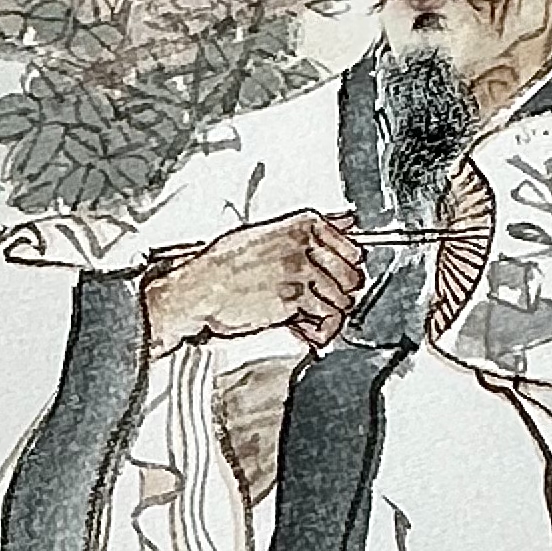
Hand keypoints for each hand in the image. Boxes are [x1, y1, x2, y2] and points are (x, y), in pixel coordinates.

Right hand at [142, 210, 366, 354]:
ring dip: (328, 314)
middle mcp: (305, 245)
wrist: (198, 289)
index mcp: (302, 224)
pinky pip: (327, 318)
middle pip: (353, 275)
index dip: (346, 270)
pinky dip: (319, 329)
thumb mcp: (269, 234)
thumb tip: (347, 221)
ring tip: (307, 317)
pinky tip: (302, 327)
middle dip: (341, 294)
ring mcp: (301, 271)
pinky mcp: (294, 298)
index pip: (353, 248)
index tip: (334, 279)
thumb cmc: (224, 265)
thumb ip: (312, 229)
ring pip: (343, 299)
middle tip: (321, 302)